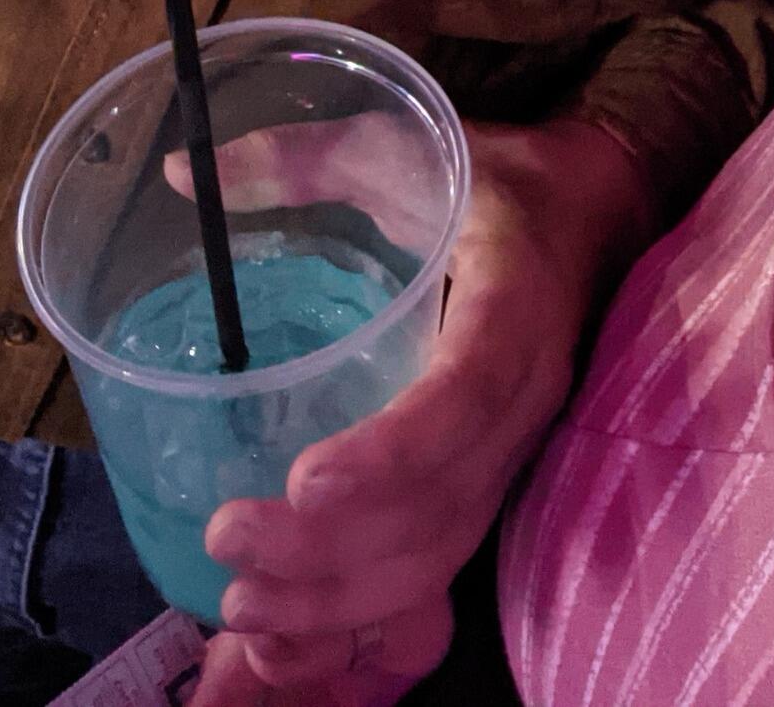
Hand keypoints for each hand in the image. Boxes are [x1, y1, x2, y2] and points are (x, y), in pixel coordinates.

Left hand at [183, 115, 656, 706]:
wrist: (592, 209)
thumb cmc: (491, 176)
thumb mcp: (405, 144)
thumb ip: (303, 156)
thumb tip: (181, 174)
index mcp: (514, 305)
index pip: (466, 397)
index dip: (392, 450)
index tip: (304, 479)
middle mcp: (526, 394)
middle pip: (442, 501)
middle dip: (335, 546)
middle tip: (230, 540)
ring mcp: (514, 446)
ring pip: (441, 548)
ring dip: (343, 594)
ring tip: (242, 600)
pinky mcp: (492, 475)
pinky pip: (441, 560)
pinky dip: (371, 609)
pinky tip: (293, 630)